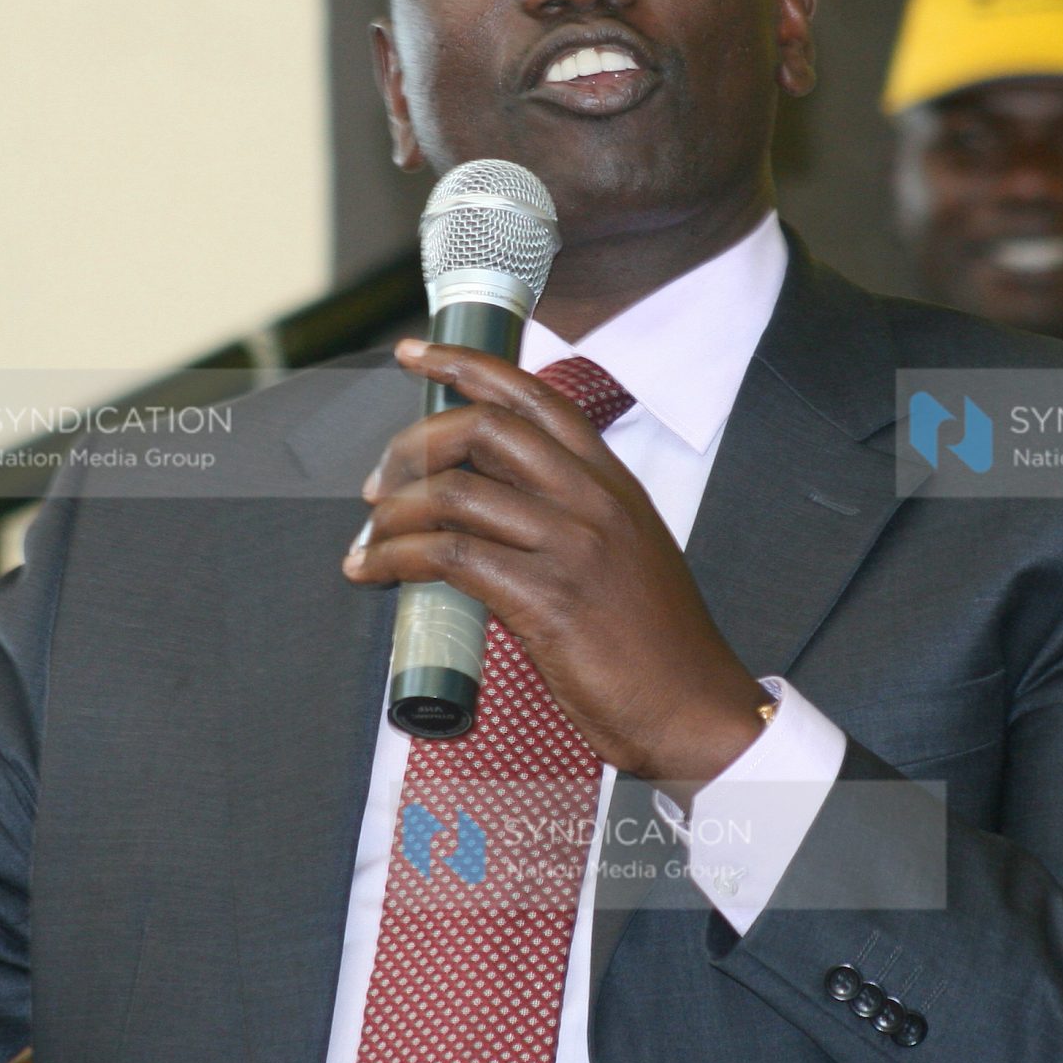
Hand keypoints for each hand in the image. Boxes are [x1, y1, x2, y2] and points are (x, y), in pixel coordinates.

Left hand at [342, 339, 770, 802]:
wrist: (694, 711)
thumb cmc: (651, 644)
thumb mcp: (621, 552)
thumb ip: (562, 515)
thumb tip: (475, 497)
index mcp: (611, 481)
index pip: (533, 396)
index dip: (466, 364)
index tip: (413, 352)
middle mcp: (593, 500)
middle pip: (484, 430)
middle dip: (413, 446)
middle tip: (377, 483)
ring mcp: (572, 547)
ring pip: (455, 493)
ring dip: (392, 513)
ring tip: (367, 540)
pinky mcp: (548, 600)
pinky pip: (449, 557)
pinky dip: (395, 558)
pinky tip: (374, 571)